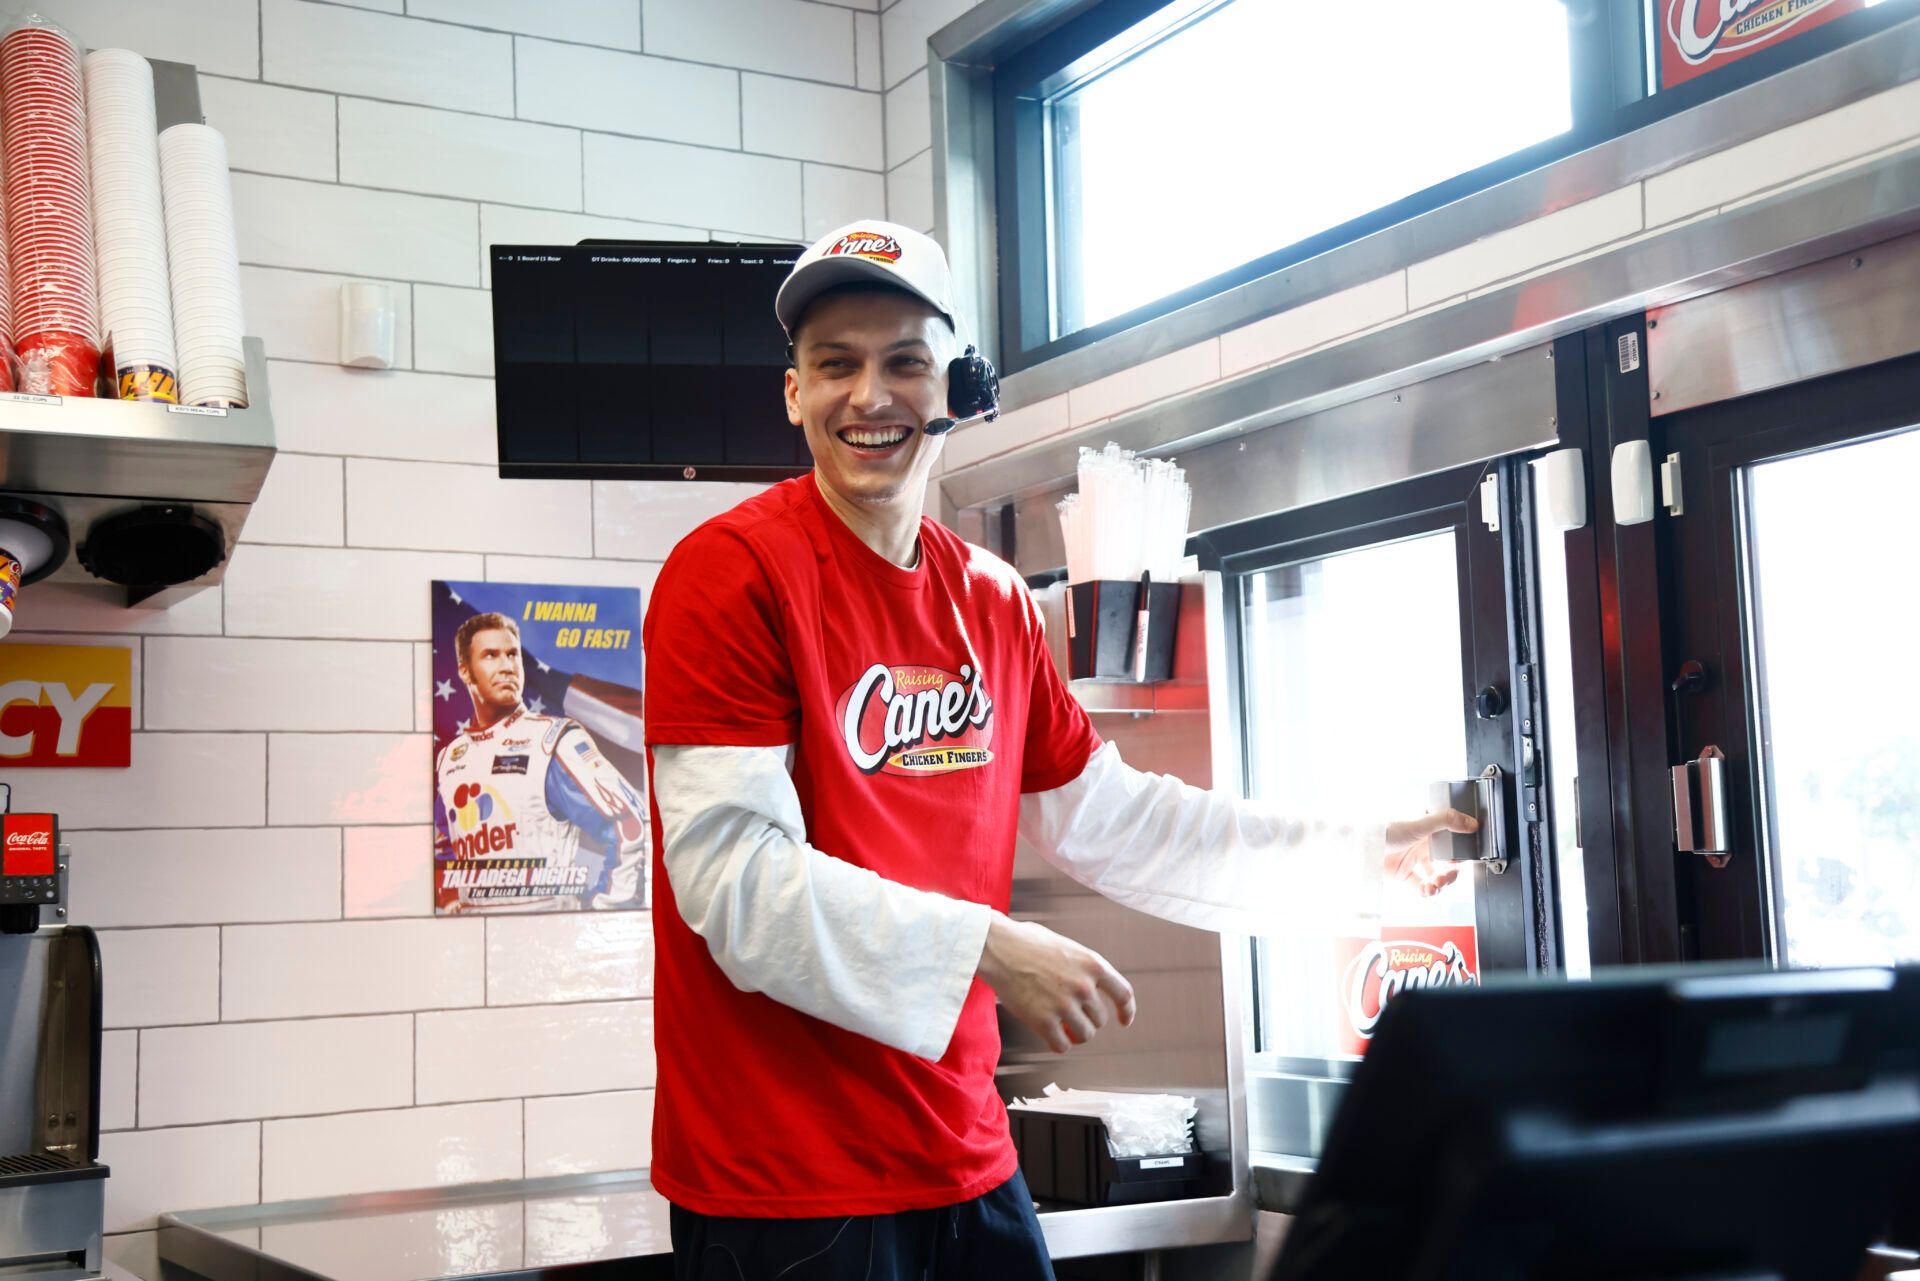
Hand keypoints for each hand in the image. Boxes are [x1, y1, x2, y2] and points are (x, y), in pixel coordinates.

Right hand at [976, 913, 1135, 1053]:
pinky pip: (1061, 1045)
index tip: (1123, 1020)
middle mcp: (1083, 986)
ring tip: (1060, 1025)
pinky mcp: (1043, 1022)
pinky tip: (1049, 1035)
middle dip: (1087, 1019)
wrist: (997, 947)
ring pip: (1084, 1035)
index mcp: (1093, 964)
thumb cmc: (1025, 941)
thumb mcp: (1065, 946)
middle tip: (1069, 1015)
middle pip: (1100, 1019)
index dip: (1126, 1011)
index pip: (1124, 994)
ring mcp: (1064, 1005)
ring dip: (1074, 1033)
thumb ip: (1082, 966)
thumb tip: (1091, 985)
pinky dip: (1058, 1043)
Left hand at [1383, 809, 1477, 897]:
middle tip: (1447, 876)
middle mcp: (1423, 843)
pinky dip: (1425, 891)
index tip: (1463, 858)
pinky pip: (1420, 886)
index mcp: (1429, 827)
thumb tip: (1471, 823)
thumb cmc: (1385, 828)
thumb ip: (1446, 821)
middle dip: (1451, 872)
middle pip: (1447, 861)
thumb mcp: (1420, 821)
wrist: (1360, 847)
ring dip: (1440, 883)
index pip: (1453, 840)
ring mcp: (1414, 859)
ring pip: (1436, 875)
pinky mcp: (1404, 873)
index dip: (1460, 851)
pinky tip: (1425, 891)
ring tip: (1434, 886)